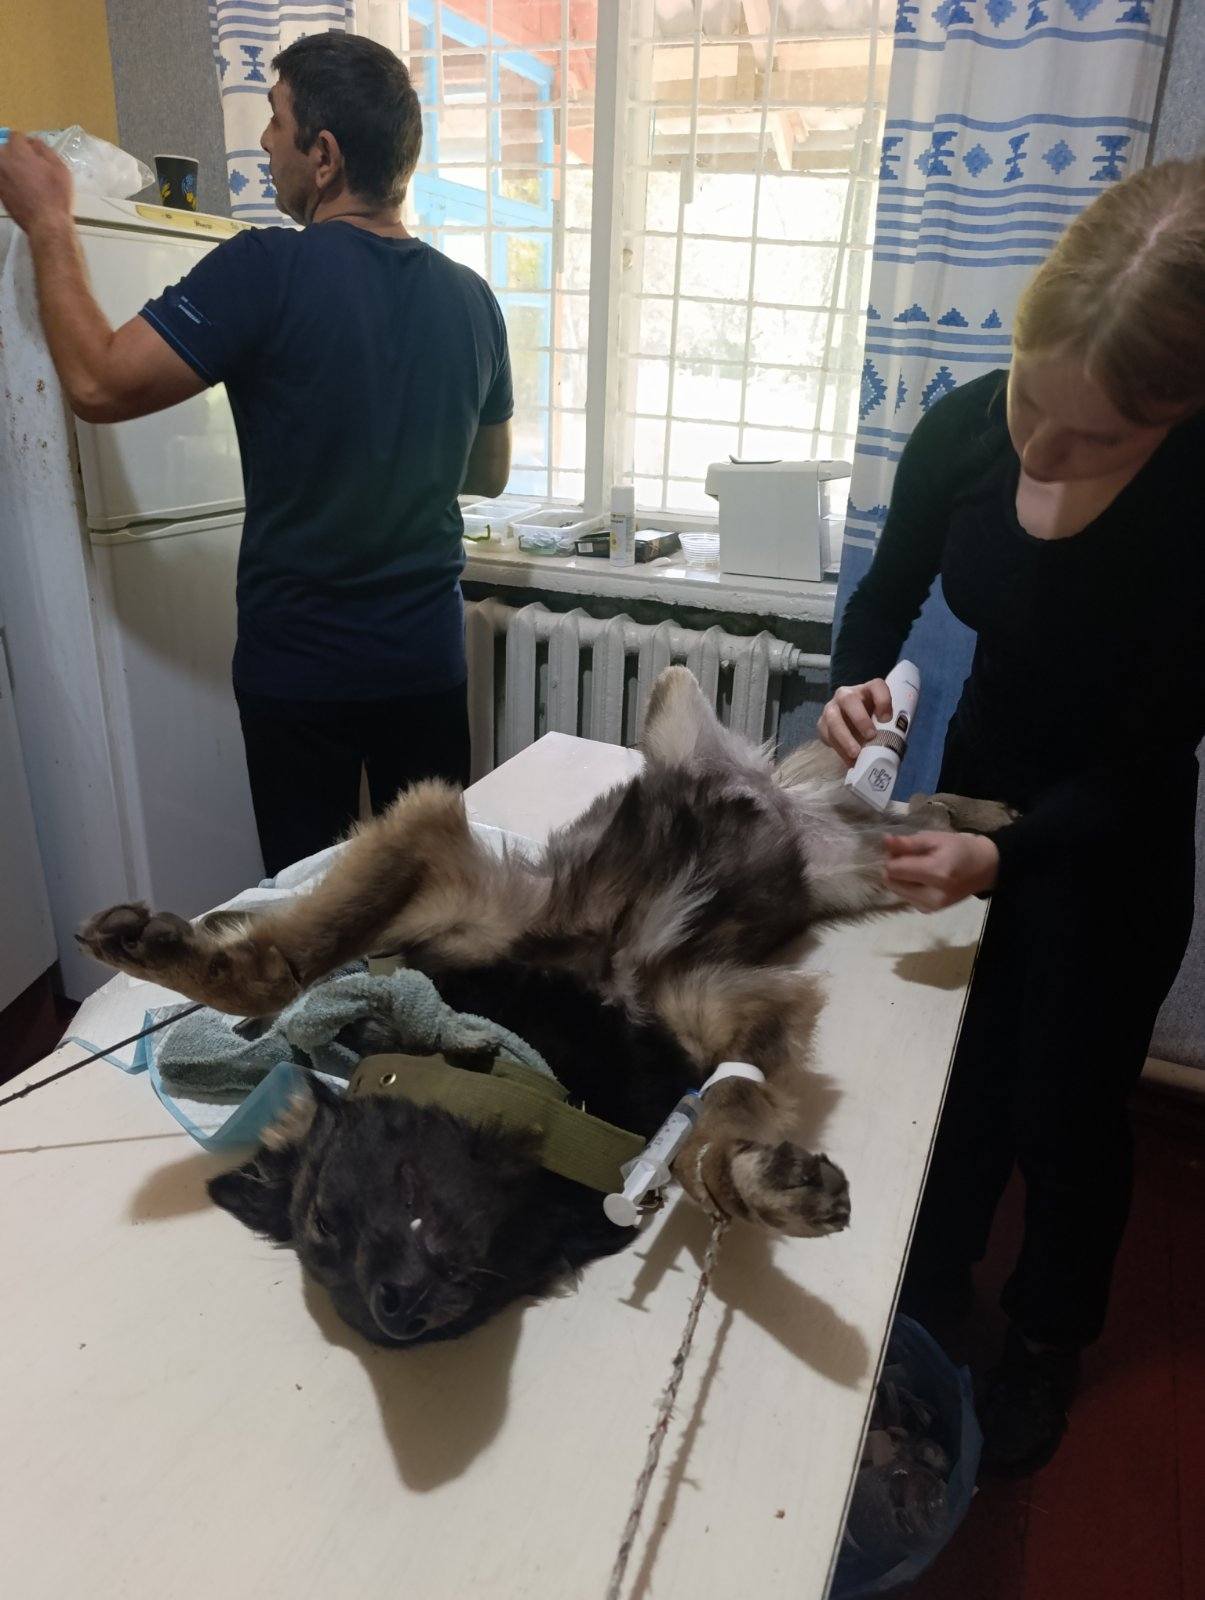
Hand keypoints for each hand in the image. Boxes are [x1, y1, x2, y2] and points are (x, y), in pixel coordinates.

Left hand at [0, 132, 73, 237]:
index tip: (35, 153)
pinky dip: (8, 181)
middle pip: (4, 149)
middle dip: (14, 154)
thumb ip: (44, 149)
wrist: (45, 222)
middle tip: (29, 167)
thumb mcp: (59, 167)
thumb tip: (34, 142)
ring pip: (2, 165)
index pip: (15, 136)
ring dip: (10, 168)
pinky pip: (2, 180)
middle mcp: (2, 160)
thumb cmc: (56, 193)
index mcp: (17, 151)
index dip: (26, 143)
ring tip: (24, 179)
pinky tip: (20, 190)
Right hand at [818, 679, 891, 765]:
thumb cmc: (873, 722)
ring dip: (844, 737)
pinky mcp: (822, 723)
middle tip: (870, 736)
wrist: (850, 727)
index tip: (887, 718)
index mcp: (868, 690)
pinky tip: (849, 760)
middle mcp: (847, 695)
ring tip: (855, 753)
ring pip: (833, 718)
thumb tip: (892, 748)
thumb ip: (888, 727)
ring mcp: (832, 708)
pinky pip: (827, 735)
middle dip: (859, 719)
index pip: (876, 686)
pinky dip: (839, 748)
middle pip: (849, 699)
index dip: (883, 700)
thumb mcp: (882, 720)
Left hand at [883, 832, 998, 911]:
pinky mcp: (929, 911)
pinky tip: (923, 879)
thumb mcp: (936, 838)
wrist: (984, 869)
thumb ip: (909, 842)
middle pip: (892, 882)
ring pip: (896, 890)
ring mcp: (931, 907)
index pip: (894, 870)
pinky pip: (906, 897)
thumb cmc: (960, 848)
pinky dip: (908, 886)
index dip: (892, 856)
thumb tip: (885, 842)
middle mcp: (932, 895)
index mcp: (937, 873)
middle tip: (910, 856)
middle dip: (894, 868)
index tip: (902, 848)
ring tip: (919, 867)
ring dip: (901, 878)